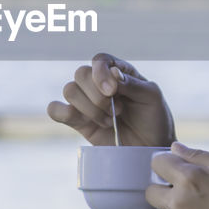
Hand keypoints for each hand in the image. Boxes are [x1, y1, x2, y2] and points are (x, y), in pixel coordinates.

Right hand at [46, 52, 175, 146]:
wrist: (150, 148)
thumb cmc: (154, 119)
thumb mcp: (152, 97)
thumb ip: (132, 83)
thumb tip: (112, 72)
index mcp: (118, 71)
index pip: (99, 60)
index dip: (101, 72)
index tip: (112, 91)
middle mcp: (98, 83)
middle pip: (80, 74)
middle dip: (97, 95)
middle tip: (117, 110)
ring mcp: (86, 102)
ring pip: (69, 90)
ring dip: (89, 108)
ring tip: (109, 121)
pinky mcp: (77, 121)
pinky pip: (55, 109)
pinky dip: (62, 112)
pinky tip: (85, 121)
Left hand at [146, 142, 208, 208]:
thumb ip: (198, 154)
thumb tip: (174, 148)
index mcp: (189, 178)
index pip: (157, 163)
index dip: (167, 163)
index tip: (177, 167)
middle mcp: (178, 203)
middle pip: (150, 191)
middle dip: (163, 186)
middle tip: (186, 189)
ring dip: (177, 207)